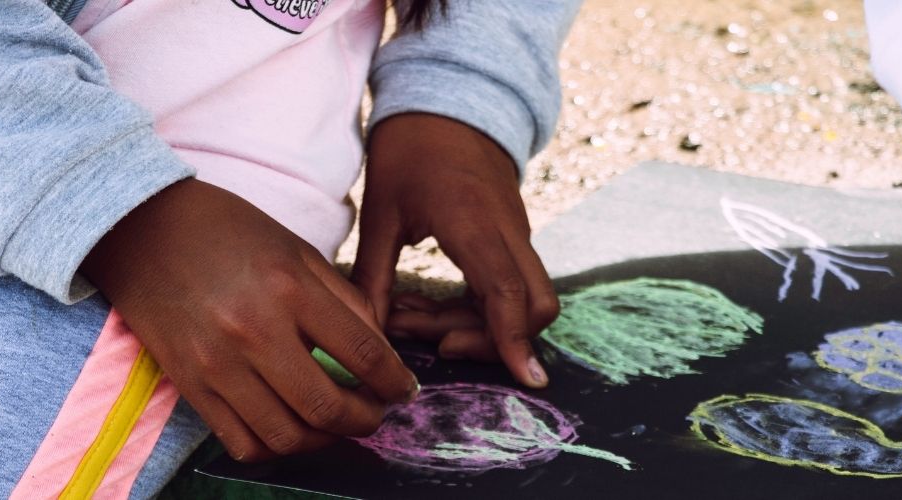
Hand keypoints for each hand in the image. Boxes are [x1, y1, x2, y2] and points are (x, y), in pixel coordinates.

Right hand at [82, 179, 418, 461]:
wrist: (141, 227)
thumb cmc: (226, 230)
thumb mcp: (296, 249)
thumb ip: (344, 299)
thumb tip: (381, 349)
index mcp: (289, 289)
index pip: (363, 354)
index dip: (394, 381)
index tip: (404, 389)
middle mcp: (254, 332)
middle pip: (328, 406)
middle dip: (366, 420)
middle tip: (376, 412)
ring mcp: (218, 365)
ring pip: (287, 436)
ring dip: (324, 440)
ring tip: (335, 423)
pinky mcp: (190, 386)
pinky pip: (243, 443)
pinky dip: (276, 447)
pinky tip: (291, 427)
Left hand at [352, 113, 559, 388]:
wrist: (449, 101)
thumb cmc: (409, 150)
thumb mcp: (380, 213)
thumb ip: (374, 278)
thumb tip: (366, 336)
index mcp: (473, 223)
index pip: (508, 293)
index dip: (515, 341)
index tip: (527, 381)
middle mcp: (508, 230)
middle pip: (534, 305)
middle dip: (493, 340)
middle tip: (435, 345)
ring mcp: (518, 231)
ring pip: (523, 298)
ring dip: (477, 323)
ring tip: (412, 318)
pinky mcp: (514, 234)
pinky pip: (511, 282)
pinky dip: (478, 305)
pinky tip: (428, 303)